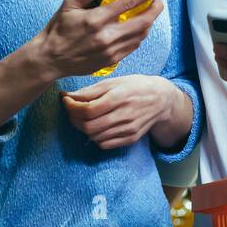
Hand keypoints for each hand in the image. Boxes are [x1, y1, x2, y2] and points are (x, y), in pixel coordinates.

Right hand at [29, 0, 166, 79]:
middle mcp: (107, 36)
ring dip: (149, 23)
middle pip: (143, 21)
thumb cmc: (58, 29)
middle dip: (156, 9)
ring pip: (141, 36)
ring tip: (149, 13)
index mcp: (96, 19)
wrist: (50, 59)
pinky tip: (137, 29)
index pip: (130, 2)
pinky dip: (140, 36)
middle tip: (159, 0)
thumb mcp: (69, 5)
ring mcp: (111, 51)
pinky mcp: (111, 61)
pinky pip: (133, 47)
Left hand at [61, 75, 177, 149]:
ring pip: (94, 137)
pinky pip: (104, 144)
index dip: (71, 107)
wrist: (161, 99)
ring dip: (83, 128)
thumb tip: (68, 96)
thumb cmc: (135, 86)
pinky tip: (96, 126)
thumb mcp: (114, 81)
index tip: (66, 101)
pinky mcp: (130, 139)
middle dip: (74, 119)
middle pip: (89, 126)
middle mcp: (124, 115)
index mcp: (119, 97)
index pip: (88, 110)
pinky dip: (95, 137)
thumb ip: (91, 90)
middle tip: (71, 111)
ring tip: (82, 117)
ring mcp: (128, 129)